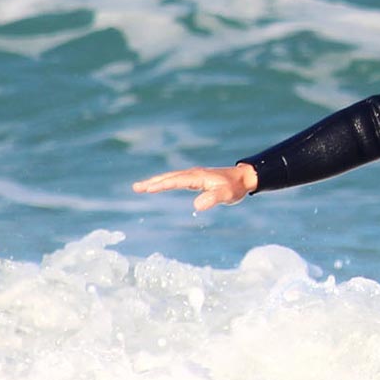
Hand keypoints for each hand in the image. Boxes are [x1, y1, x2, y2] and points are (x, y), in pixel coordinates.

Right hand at [132, 164, 257, 210]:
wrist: (244, 178)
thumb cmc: (235, 187)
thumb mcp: (226, 195)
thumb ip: (212, 199)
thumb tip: (196, 206)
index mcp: (198, 177)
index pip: (176, 181)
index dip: (162, 185)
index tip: (148, 188)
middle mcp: (193, 174)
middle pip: (169, 177)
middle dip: (152, 182)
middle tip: (136, 188)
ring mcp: (194, 175)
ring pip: (171, 177)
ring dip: (156, 181)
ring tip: (141, 187)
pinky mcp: (196, 178)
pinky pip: (176, 179)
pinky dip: (165, 181)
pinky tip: (160, 185)